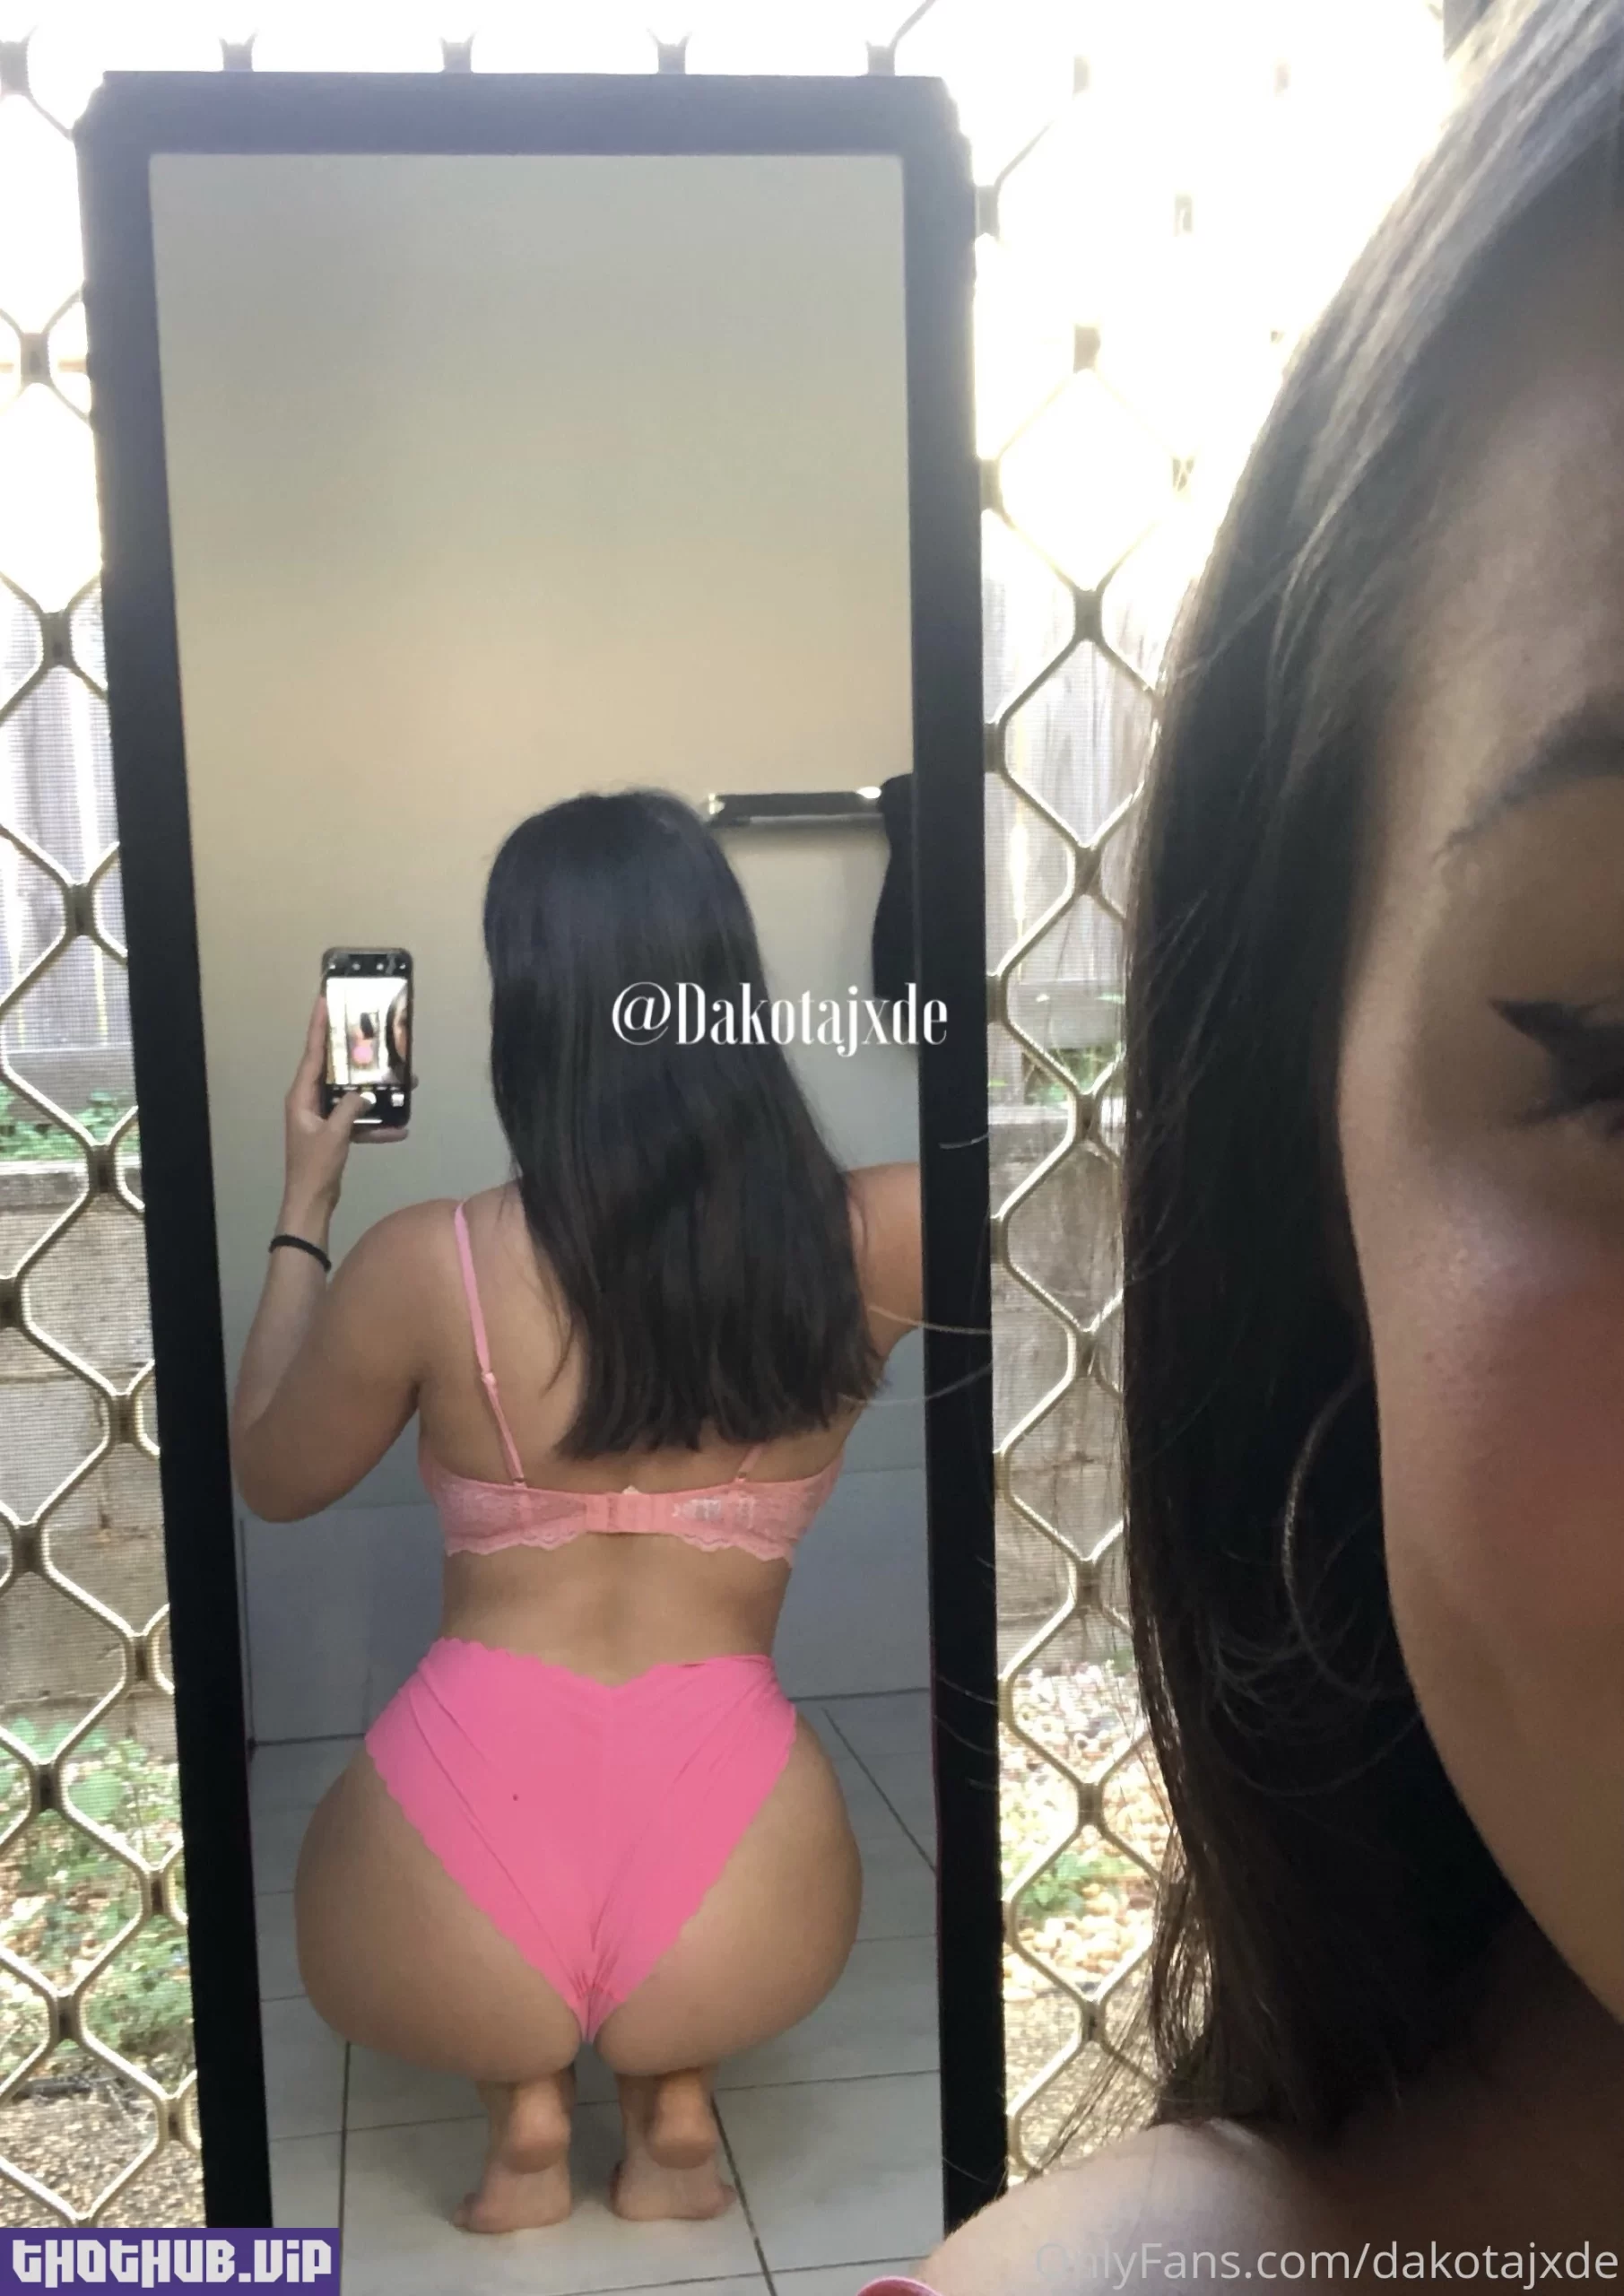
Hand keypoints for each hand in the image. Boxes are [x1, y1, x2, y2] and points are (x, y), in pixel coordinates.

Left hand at [282, 995, 406, 1225]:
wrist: (311, 1201)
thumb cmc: (315, 1166)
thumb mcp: (335, 1135)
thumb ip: (350, 1109)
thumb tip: (366, 1093)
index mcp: (301, 1096)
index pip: (312, 1053)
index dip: (319, 1026)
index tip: (325, 1000)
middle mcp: (309, 1100)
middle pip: (334, 1069)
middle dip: (356, 1056)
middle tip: (374, 1033)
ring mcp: (322, 1116)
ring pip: (351, 1095)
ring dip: (375, 1092)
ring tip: (402, 1081)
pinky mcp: (334, 1132)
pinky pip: (358, 1120)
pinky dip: (376, 1123)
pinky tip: (400, 1129)